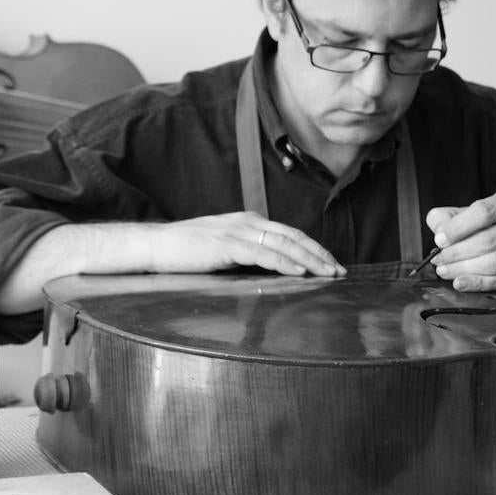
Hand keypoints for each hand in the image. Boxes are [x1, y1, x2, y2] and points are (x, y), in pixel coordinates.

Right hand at [148, 211, 344, 276]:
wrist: (155, 245)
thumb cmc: (186, 251)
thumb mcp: (223, 248)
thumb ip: (247, 253)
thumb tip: (271, 269)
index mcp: (248, 221)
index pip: (289, 233)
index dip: (313, 248)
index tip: (331, 263)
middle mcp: (247, 221)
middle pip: (293, 237)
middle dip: (320, 254)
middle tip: (340, 271)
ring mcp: (237, 231)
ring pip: (283, 244)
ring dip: (309, 260)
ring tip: (328, 273)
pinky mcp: (227, 245)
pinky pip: (263, 254)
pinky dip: (284, 262)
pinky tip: (299, 272)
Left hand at [424, 190, 495, 290]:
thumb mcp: (480, 211)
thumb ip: (453, 216)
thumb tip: (437, 229)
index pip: (484, 212)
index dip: (458, 228)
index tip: (440, 239)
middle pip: (488, 241)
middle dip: (457, 253)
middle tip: (439, 259)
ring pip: (494, 263)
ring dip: (463, 269)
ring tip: (445, 270)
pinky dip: (476, 283)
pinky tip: (460, 281)